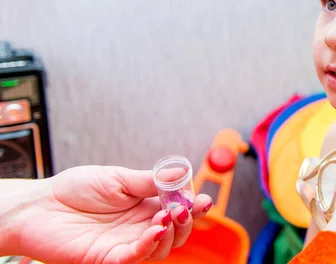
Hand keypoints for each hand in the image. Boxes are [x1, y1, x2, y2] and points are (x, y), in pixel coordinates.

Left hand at [17, 165, 211, 263]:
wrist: (39, 205)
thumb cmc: (75, 189)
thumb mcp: (117, 178)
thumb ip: (149, 180)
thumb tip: (181, 173)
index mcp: (144, 207)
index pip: (176, 211)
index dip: (193, 207)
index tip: (203, 200)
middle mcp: (138, 228)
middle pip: (175, 233)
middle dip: (186, 222)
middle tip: (185, 207)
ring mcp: (124, 245)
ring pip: (161, 249)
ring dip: (171, 233)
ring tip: (168, 215)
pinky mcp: (107, 259)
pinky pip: (134, 258)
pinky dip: (149, 245)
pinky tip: (155, 230)